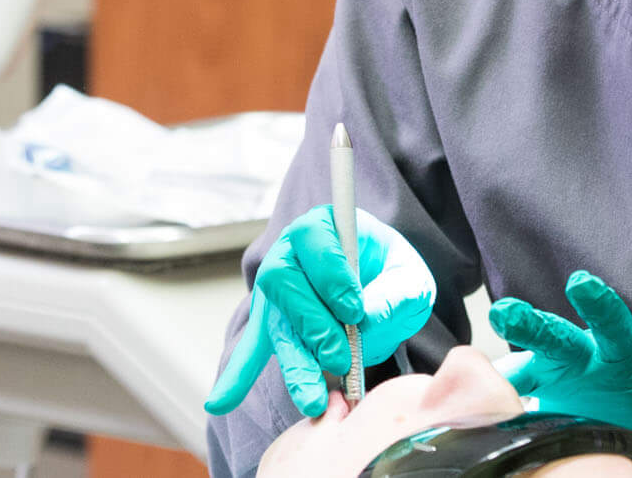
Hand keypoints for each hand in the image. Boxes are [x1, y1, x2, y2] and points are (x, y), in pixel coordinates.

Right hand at [204, 206, 434, 418]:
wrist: (382, 286)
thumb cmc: (392, 274)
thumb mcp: (411, 276)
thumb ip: (397, 293)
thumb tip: (366, 319)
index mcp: (322, 229)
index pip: (313, 239)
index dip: (329, 273)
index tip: (353, 307)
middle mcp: (290, 257)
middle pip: (283, 283)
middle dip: (311, 324)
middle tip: (340, 356)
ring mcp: (277, 294)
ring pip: (275, 325)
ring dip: (294, 363)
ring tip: (313, 398)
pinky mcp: (274, 326)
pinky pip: (251, 349)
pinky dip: (238, 375)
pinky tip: (221, 402)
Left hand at [490, 271, 631, 477]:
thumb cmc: (599, 398)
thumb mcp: (553, 397)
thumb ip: (512, 390)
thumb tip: (450, 398)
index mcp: (556, 370)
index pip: (520, 363)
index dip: (494, 356)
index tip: (475, 335)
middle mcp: (587, 360)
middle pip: (556, 340)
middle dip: (531, 326)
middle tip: (504, 312)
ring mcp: (625, 363)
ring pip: (611, 334)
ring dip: (597, 309)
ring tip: (581, 283)